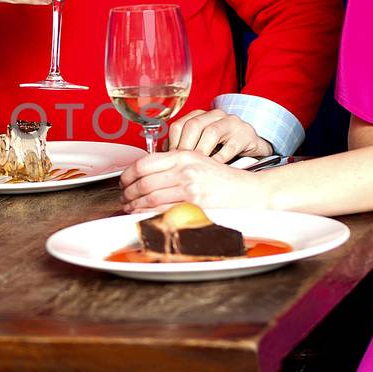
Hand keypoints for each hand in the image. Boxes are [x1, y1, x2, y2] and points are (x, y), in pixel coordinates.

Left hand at [120, 148, 268, 212]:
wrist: (248, 192)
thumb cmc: (223, 179)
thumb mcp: (197, 161)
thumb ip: (172, 165)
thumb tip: (144, 174)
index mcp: (183, 155)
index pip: (144, 163)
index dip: (128, 174)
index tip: (124, 182)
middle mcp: (185, 169)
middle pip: (144, 181)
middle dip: (128, 192)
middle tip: (124, 198)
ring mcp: (190, 187)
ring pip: (150, 197)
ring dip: (135, 205)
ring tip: (130, 207)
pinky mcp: (195, 204)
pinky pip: (163, 210)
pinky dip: (148, 214)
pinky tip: (143, 215)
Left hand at [168, 108, 272, 162]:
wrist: (251, 149)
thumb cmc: (222, 149)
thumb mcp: (200, 146)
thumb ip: (182, 149)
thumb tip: (162, 160)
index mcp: (200, 116)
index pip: (179, 125)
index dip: (172, 144)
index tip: (169, 162)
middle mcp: (215, 115)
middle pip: (193, 126)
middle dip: (186, 148)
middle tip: (182, 167)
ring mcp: (231, 122)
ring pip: (211, 132)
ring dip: (202, 152)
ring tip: (197, 168)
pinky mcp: (245, 134)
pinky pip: (230, 146)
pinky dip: (220, 159)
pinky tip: (214, 169)